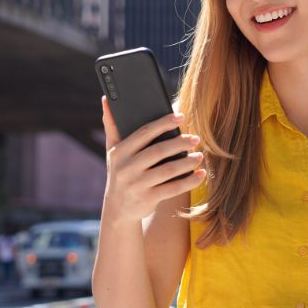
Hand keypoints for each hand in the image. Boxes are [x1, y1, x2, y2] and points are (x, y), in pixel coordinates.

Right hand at [100, 96, 205, 224]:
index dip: (163, 123)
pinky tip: (200, 174)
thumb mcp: (112, 151)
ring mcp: (137, 185)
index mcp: (120, 152)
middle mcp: (127, 168)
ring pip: (167, 170)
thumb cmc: (119, 173)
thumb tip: (106, 98)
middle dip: (179, 143)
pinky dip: (189, 181)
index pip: (144, 133)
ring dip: (187, 162)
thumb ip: (111, 125)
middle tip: (196, 138)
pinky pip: (173, 189)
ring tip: (200, 156)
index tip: (181, 116)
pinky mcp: (148, 199)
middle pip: (158, 151)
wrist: (117, 209)